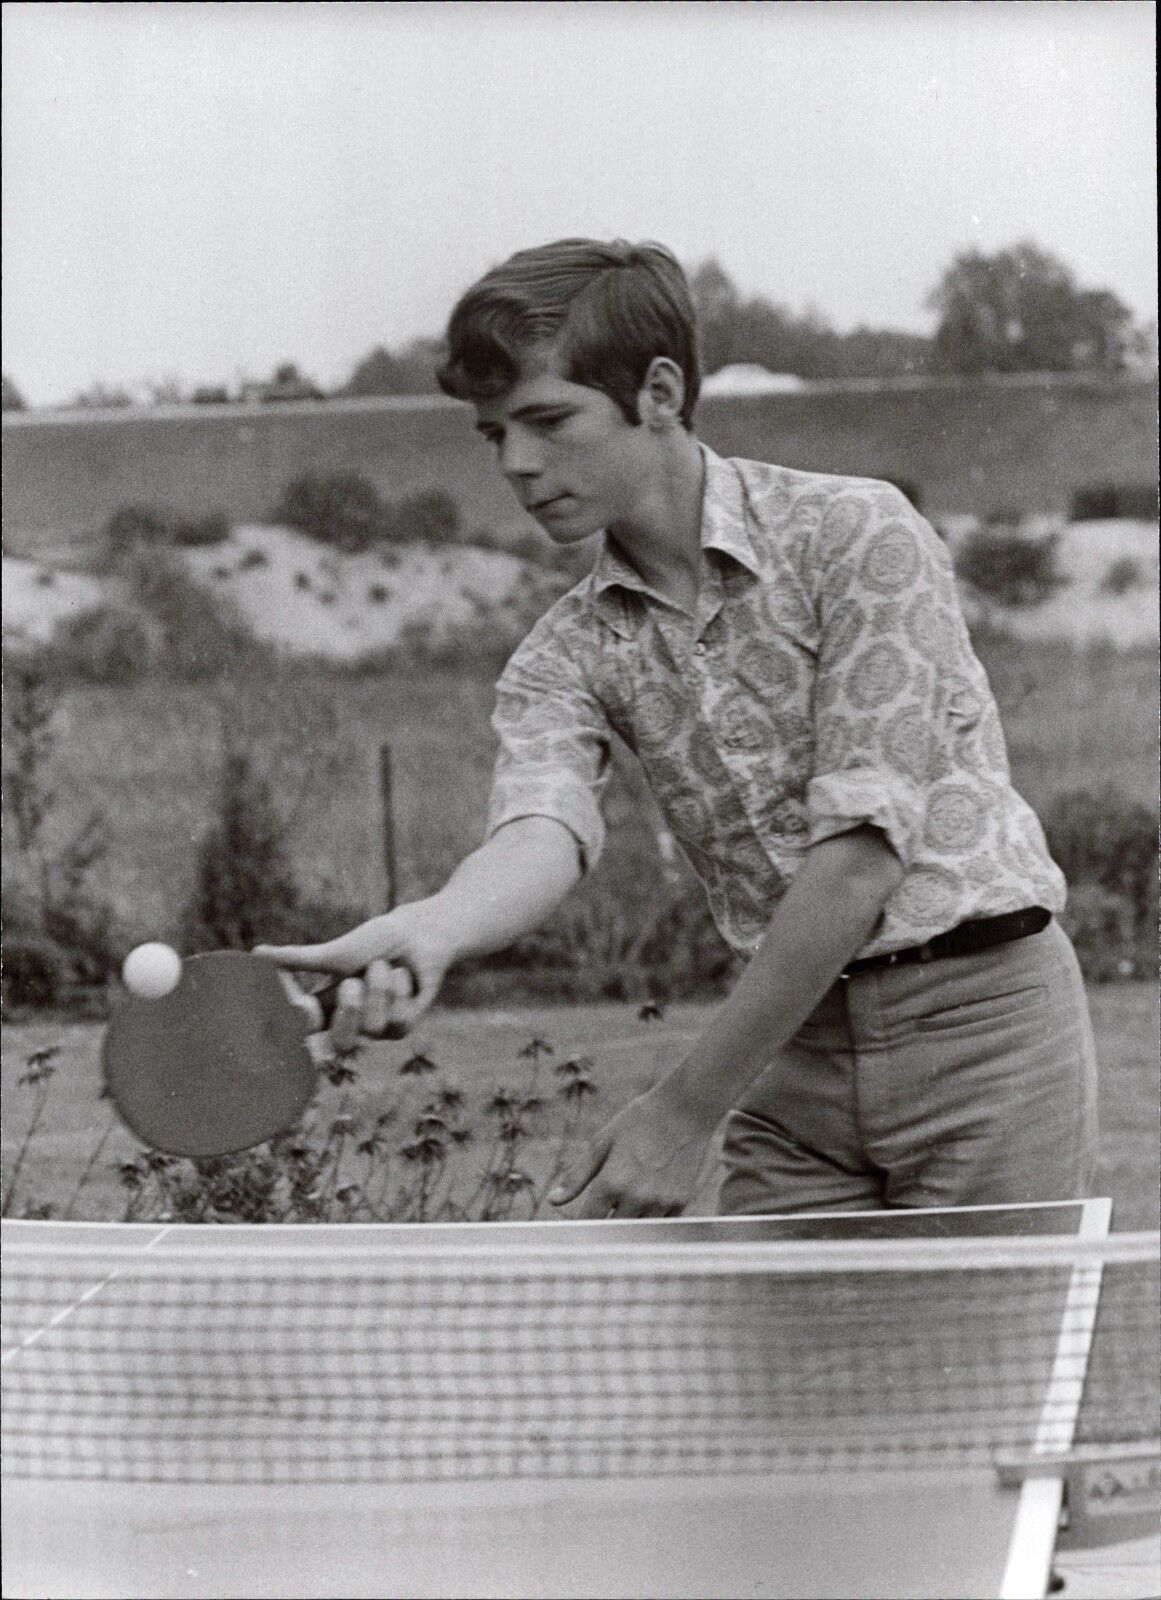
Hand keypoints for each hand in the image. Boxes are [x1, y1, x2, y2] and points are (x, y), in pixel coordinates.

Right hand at [254, 900, 452, 1043]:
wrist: (419, 936)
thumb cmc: (375, 941)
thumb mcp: (335, 952)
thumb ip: (299, 960)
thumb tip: (256, 954)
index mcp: (324, 1006)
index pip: (302, 1029)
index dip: (302, 1028)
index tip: (305, 1006)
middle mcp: (347, 1022)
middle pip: (340, 1046)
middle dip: (348, 1014)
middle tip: (352, 984)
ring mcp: (375, 1028)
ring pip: (373, 1027)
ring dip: (378, 988)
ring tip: (383, 965)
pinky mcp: (401, 1027)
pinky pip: (398, 1019)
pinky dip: (399, 988)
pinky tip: (403, 975)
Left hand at [548, 1086, 715, 1218]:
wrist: (686, 1109)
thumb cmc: (640, 1121)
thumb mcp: (602, 1142)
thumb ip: (577, 1176)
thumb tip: (553, 1200)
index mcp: (612, 1182)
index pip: (589, 1221)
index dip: (582, 1226)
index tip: (579, 1226)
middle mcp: (636, 1198)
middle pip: (613, 1231)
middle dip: (606, 1224)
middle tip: (606, 1211)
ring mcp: (661, 1202)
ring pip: (638, 1231)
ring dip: (630, 1222)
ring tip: (631, 1199)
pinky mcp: (682, 1202)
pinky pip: (661, 1224)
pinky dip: (652, 1217)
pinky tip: (652, 1196)